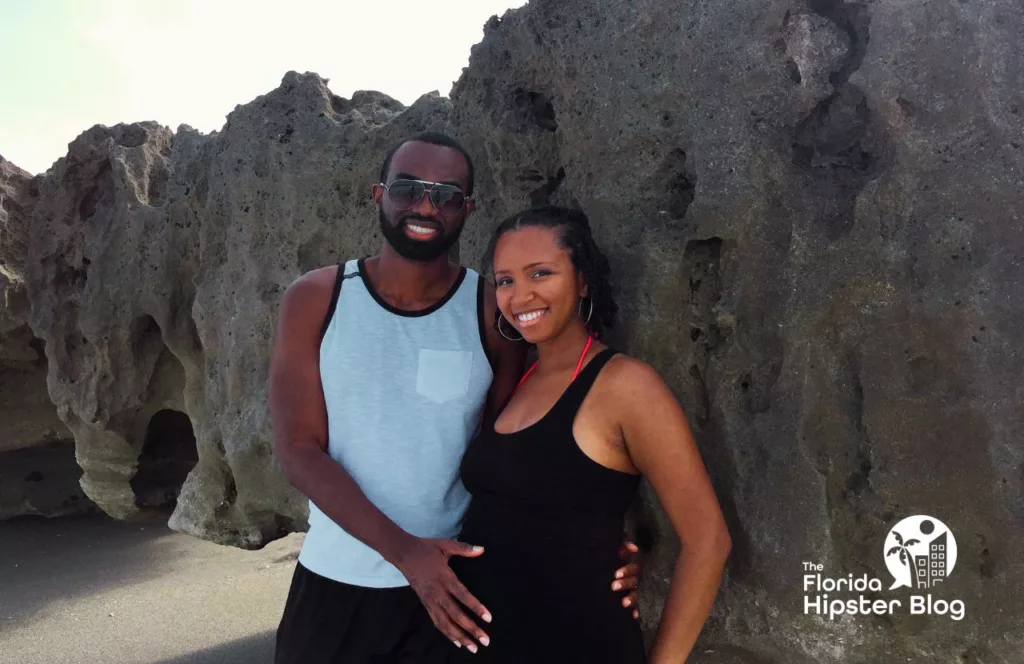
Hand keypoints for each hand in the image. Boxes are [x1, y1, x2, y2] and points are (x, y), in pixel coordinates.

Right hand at [396, 537, 491, 652]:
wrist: (403, 554)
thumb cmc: (426, 549)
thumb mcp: (445, 545)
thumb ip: (464, 549)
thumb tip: (482, 549)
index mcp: (444, 577)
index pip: (462, 595)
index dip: (475, 607)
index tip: (488, 618)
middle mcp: (437, 592)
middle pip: (455, 614)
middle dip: (471, 628)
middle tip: (485, 640)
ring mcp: (430, 600)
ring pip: (445, 623)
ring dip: (460, 636)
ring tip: (473, 647)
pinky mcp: (425, 604)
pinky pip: (436, 622)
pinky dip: (447, 633)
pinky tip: (457, 642)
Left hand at [611, 540, 642, 619]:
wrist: (640, 566)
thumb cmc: (629, 557)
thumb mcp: (627, 551)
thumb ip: (626, 547)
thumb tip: (631, 547)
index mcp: (638, 565)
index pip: (633, 568)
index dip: (625, 571)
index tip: (616, 574)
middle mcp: (641, 576)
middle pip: (634, 580)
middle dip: (625, 583)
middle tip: (613, 586)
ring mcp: (642, 587)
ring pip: (638, 593)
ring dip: (631, 598)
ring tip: (624, 603)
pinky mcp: (642, 596)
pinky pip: (641, 603)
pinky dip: (638, 609)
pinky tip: (635, 615)